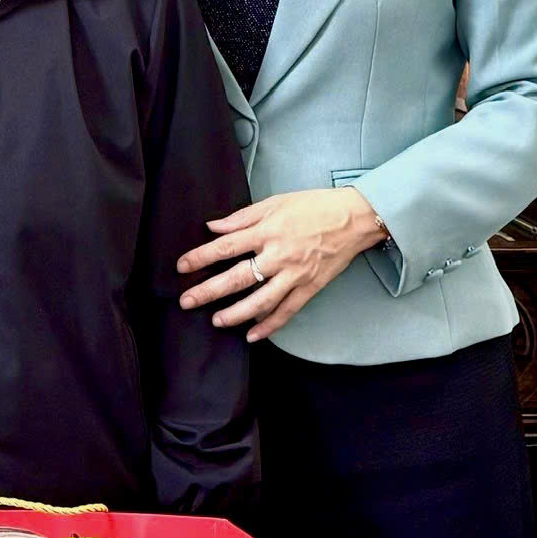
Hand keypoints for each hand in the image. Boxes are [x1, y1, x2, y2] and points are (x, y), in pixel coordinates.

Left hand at [176, 188, 387, 342]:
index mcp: (267, 231)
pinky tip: (253, 335)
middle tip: (187, 301)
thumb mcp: (275, 202)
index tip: (182, 266)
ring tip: (217, 321)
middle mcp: (278, 255)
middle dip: (209, 291)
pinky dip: (269, 325)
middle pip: (237, 277)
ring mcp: (295, 274)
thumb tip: (213, 227)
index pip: (226, 246)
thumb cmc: (314, 206)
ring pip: (261, 300)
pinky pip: (287, 311)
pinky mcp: (309, 288)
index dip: (201, 257)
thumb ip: (242, 217)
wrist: (354, 218)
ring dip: (236, 314)